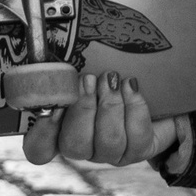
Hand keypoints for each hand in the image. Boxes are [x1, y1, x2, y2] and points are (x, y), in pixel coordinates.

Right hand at [23, 69, 190, 169]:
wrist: (156, 85)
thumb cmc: (110, 71)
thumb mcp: (87, 65)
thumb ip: (67, 65)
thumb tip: (51, 42)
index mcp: (60, 129)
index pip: (39, 148)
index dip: (41, 134)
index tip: (50, 108)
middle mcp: (82, 147)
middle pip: (73, 145)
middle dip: (83, 110)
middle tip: (89, 79)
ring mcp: (109, 153)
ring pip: (107, 144)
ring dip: (110, 107)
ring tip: (112, 79)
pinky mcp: (136, 152)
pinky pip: (135, 139)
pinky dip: (134, 110)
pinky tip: (131, 87)